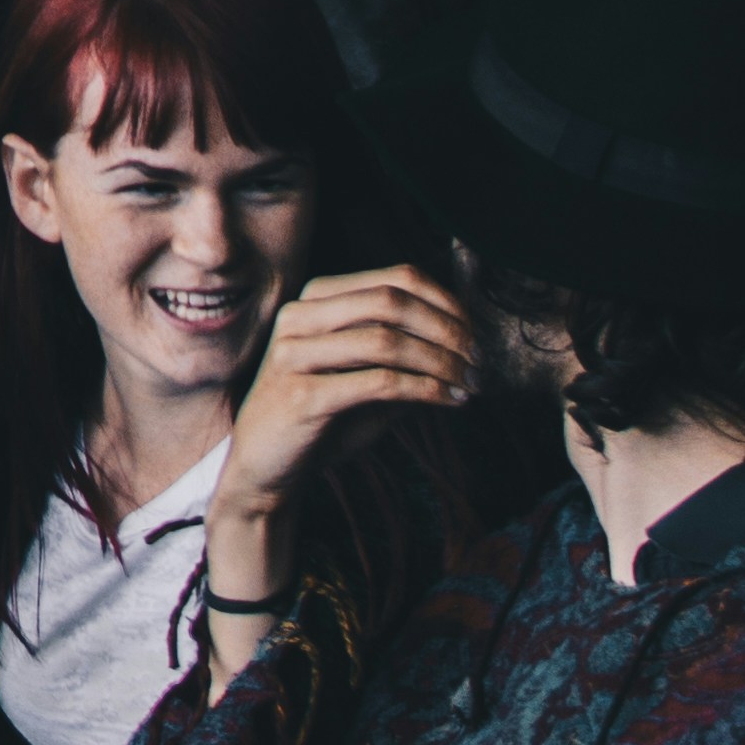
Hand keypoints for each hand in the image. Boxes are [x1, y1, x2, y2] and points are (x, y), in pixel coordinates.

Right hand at [222, 268, 475, 522]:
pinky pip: (378, 383)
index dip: (445, 302)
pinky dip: (425, 389)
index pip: (394, 278)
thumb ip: (404, 354)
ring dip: (441, 362)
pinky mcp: (301, 395)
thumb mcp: (366, 377)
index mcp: (315, 300)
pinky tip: (449, 401)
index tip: (475, 334)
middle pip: (391, 301)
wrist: (266, 466)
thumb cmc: (322, 418)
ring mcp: (295, 354)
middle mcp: (300, 317)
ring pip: (386, 340)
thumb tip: (467, 341)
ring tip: (470, 384)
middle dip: (447, 329)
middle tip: (478, 361)